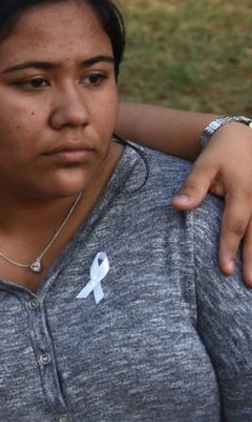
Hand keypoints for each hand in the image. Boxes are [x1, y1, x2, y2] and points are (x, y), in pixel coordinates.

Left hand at [171, 122, 251, 285]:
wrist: (242, 138)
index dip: (229, 247)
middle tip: (248, 283)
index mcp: (243, 192)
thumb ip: (192, 187)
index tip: (225, 270)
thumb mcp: (203, 165)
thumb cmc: (220, 154)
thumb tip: (177, 207)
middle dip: (251, 260)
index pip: (235, 225)